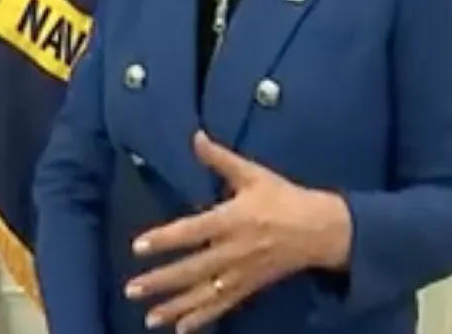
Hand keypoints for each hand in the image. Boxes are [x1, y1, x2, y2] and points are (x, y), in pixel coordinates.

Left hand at [124, 132, 351, 331]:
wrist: (320, 229)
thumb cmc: (283, 198)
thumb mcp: (253, 174)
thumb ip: (220, 159)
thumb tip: (196, 137)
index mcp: (233, 219)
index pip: (193, 231)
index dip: (165, 239)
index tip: (139, 247)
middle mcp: (234, 249)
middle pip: (193, 268)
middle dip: (161, 280)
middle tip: (131, 289)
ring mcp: (241, 273)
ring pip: (204, 293)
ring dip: (176, 306)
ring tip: (149, 317)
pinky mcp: (249, 287)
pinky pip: (222, 306)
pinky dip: (202, 319)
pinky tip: (181, 329)